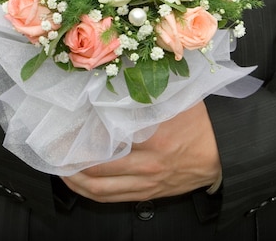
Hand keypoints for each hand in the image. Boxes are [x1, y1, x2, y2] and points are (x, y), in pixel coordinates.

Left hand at [61, 101, 220, 201]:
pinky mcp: (148, 193)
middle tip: (52, 147)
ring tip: (58, 167)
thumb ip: (148, 90)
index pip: (105, 135)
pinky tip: (79, 182)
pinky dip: (90, 192)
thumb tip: (119, 76)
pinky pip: (111, 198)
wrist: (223, 156)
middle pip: (96, 165)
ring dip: (74, 179)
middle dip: (69, 158)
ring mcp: (146, 181)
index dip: (80, 132)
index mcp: (153, 136)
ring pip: (99, 188)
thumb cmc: (200, 124)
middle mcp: (147, 163)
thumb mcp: (177, 99)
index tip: (63, 124)